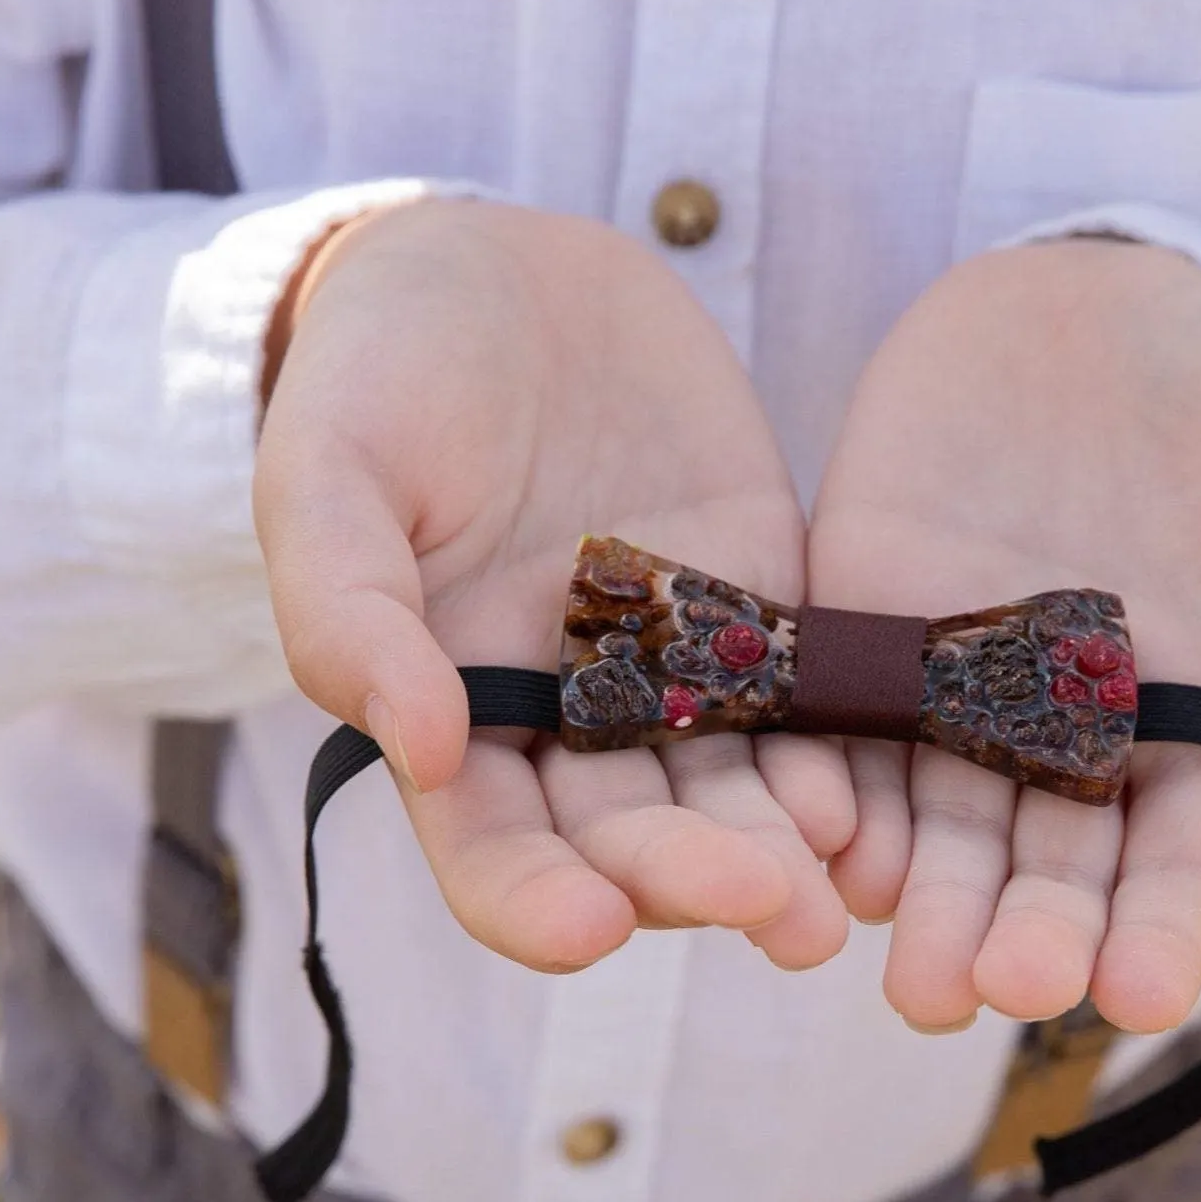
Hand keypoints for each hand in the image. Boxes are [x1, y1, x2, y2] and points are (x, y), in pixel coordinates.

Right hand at [255, 198, 851, 973]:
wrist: (500, 271)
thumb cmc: (383, 368)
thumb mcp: (328, 468)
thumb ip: (347, 607)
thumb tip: (416, 747)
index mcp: (453, 710)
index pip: (493, 850)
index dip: (534, 902)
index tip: (591, 930)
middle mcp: (569, 718)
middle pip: (631, 837)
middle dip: (693, 881)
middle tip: (771, 915)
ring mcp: (674, 670)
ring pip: (731, 790)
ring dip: (783, 852)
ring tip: (835, 896)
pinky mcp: (760, 611)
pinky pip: (806, 699)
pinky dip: (836, 754)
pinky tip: (872, 794)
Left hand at [808, 239, 1200, 1032]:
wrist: (1101, 307)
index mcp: (1193, 724)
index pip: (1178, 859)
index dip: (1162, 930)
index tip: (1137, 998)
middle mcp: (1071, 735)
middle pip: (1047, 865)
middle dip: (1028, 936)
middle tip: (1002, 991)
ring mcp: (959, 689)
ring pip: (937, 824)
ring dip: (924, 902)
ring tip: (914, 982)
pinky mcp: (869, 631)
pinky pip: (844, 730)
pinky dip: (836, 794)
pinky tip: (828, 854)